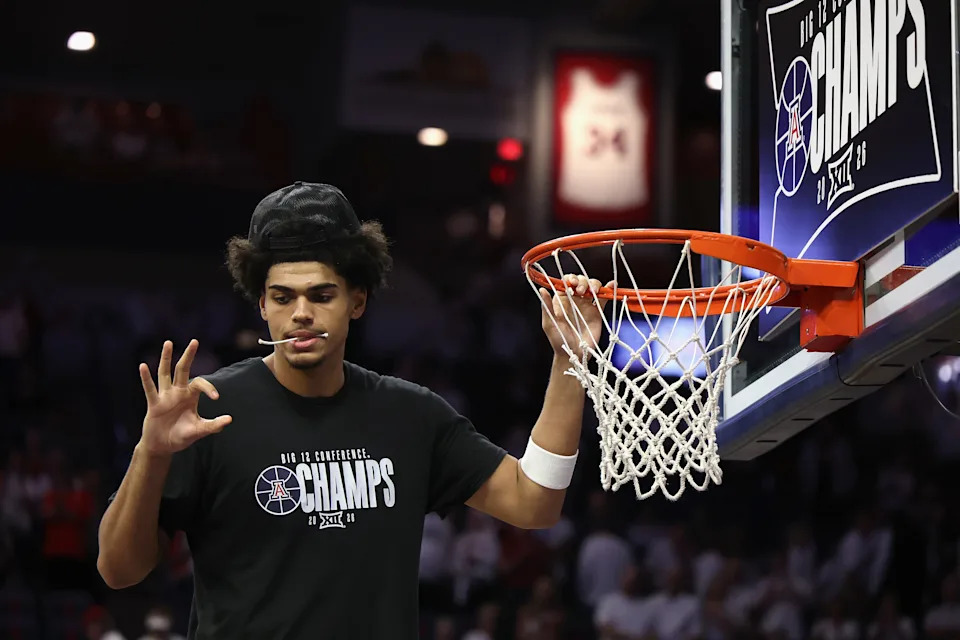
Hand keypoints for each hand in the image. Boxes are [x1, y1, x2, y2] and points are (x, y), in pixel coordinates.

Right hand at [138, 339, 231, 455]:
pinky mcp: (154, 404)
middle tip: (195, 341)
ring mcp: (164, 397)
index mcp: (190, 396)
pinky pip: (150, 389)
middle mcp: (177, 392)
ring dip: (166, 358)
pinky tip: (143, 365)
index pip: (200, 384)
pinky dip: (146, 378)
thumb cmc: (181, 436)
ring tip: (168, 343)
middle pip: (183, 369)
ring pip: (165, 373)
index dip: (209, 387)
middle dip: (189, 356)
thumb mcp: (199, 431)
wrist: (162, 447)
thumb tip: (229, 419)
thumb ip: (212, 426)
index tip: (216, 397)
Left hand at [539, 274, 612, 359]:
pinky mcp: (597, 311)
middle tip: (581, 291)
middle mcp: (575, 299)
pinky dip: (608, 290)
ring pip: (593, 286)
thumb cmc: (558, 340)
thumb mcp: (549, 324)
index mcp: (562, 299)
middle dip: (582, 281)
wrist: (573, 354)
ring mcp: (587, 305)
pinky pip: (604, 298)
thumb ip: (547, 307)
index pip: (566, 282)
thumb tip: (542, 290)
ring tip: (592, 292)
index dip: (570, 279)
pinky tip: (611, 285)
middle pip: (581, 281)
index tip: (572, 283)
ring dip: (594, 284)